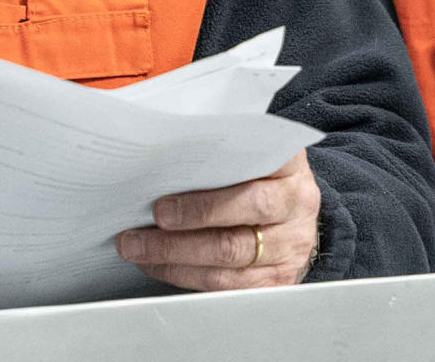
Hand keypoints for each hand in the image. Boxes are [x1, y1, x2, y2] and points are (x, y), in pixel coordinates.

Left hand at [115, 153, 320, 290]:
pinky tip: (161, 265)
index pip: (248, 181)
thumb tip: (157, 164)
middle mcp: (295, 206)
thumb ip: (216, 152)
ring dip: (176, 259)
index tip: (161, 205)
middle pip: (235, 231)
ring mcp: (290, 246)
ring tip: (139, 250)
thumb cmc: (259, 169)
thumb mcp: (249, 148)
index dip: (204, 201)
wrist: (295, 203)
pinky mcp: (280, 277)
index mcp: (288, 165)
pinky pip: (230, 286)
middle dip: (180, 235)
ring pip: (229, 261)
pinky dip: (188, 276)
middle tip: (140, 233)